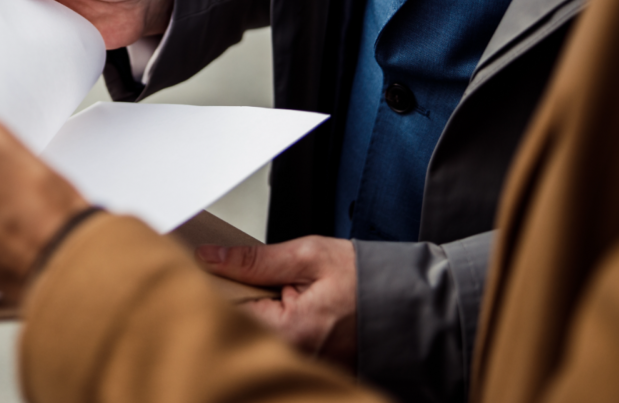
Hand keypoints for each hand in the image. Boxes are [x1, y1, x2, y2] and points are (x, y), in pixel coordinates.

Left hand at [196, 236, 356, 370]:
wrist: (407, 302)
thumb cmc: (366, 281)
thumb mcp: (309, 255)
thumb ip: (256, 259)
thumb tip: (212, 257)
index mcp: (291, 331)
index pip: (227, 311)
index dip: (217, 287)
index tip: (211, 270)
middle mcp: (293, 355)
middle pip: (238, 325)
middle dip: (237, 300)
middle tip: (251, 280)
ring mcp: (301, 362)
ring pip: (254, 333)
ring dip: (255, 311)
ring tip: (280, 293)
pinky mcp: (308, 363)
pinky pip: (274, 341)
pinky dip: (272, 323)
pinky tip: (286, 307)